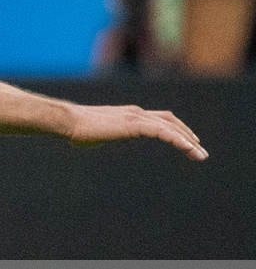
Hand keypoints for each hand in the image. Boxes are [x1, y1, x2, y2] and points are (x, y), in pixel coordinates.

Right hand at [65, 103, 206, 160]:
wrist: (67, 121)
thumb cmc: (75, 129)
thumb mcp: (96, 134)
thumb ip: (103, 135)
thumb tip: (93, 139)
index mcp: (129, 115)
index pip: (161, 119)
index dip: (176, 129)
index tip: (188, 142)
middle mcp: (136, 113)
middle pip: (171, 122)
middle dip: (188, 136)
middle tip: (200, 151)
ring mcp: (136, 117)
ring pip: (171, 128)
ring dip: (188, 141)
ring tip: (200, 155)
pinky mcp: (135, 124)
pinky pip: (164, 132)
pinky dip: (179, 140)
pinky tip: (188, 149)